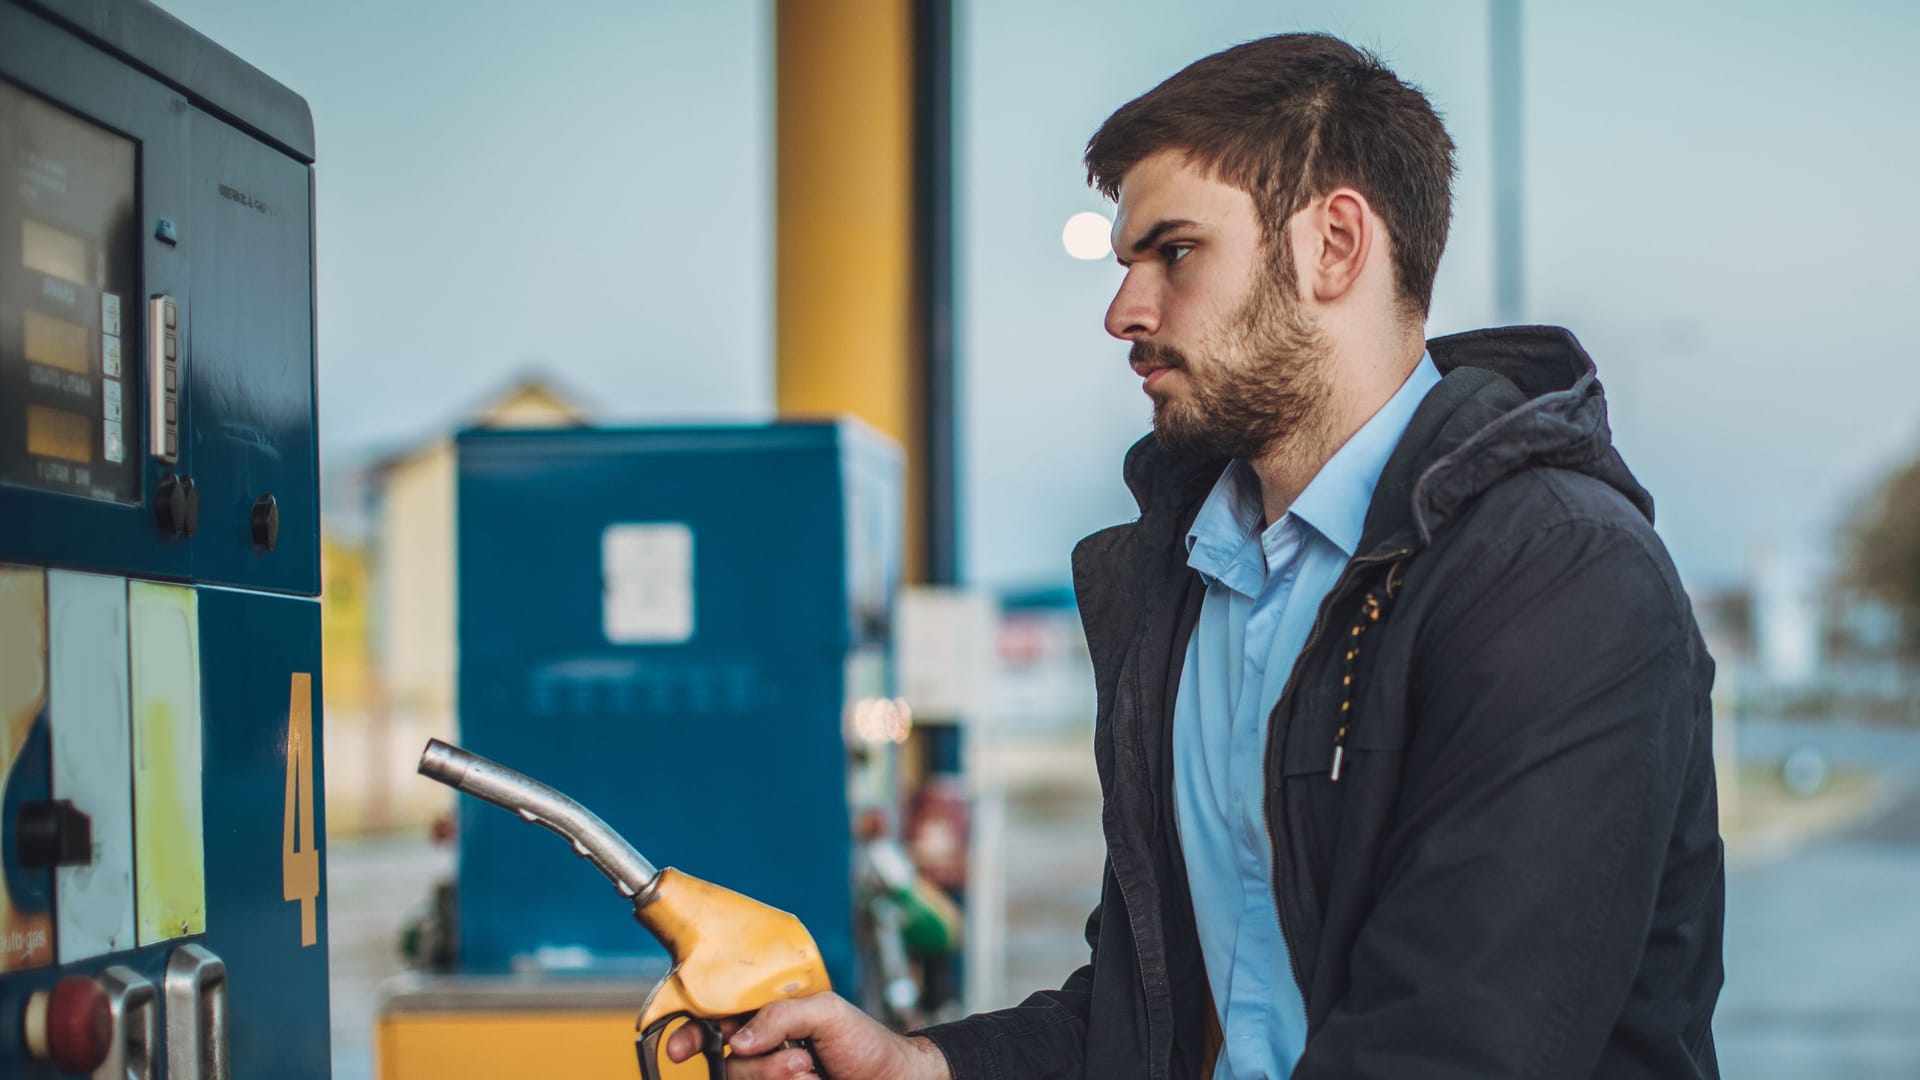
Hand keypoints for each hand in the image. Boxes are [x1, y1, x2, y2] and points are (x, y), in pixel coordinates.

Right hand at [662, 992, 950, 1079]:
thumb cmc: (866, 1043)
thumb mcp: (827, 1012)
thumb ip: (779, 1015)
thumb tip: (737, 1039)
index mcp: (768, 1018)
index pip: (716, 1020)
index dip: (690, 1032)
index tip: (678, 1050)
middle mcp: (763, 1050)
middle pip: (728, 1061)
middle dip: (762, 1065)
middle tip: (800, 1064)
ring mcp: (771, 1078)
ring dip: (779, 1079)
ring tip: (814, 1075)